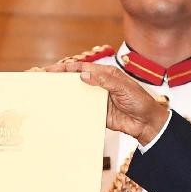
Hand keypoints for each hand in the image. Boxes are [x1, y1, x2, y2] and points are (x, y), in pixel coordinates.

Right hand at [55, 61, 169, 144]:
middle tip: (43, 80)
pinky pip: (82, 110)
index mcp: (105, 74)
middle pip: (75, 80)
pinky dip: (72, 110)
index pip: (82, 68)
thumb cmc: (139, 101)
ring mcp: (97, 99)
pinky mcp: (97, 113)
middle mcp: (99, 85)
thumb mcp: (123, 88)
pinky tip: (60, 111)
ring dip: (64, 95)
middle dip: (60, 79)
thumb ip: (104, 81)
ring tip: (46, 95)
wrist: (147, 123)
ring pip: (76, 95)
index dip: (66, 68)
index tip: (52, 69)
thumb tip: (83, 75)